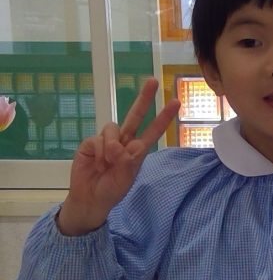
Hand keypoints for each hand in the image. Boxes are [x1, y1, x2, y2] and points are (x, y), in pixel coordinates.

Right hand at [58, 79, 179, 235]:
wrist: (90, 198)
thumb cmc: (112, 190)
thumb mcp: (126, 178)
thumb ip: (126, 161)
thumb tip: (118, 145)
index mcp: (138, 150)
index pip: (153, 130)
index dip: (164, 117)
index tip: (176, 102)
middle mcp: (124, 141)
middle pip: (135, 116)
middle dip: (144, 98)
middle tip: (153, 81)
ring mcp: (107, 140)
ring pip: (113, 127)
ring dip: (111, 146)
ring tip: (108, 163)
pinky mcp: (91, 142)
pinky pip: (98, 139)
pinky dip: (100, 151)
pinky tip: (98, 163)